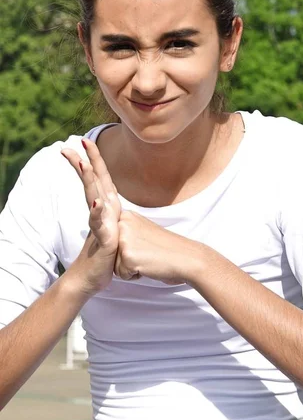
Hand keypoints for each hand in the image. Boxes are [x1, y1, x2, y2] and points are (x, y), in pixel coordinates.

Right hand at [61, 139, 120, 294]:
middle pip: (93, 182)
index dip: (94, 159)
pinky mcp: (104, 239)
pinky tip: (97, 203)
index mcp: (107, 208)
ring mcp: (101, 224)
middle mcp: (102, 212)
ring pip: (94, 197)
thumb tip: (115, 209)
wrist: (92, 278)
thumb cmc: (105, 253)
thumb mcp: (115, 230)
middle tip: (71, 145)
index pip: (100, 178)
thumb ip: (116, 217)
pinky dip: (98, 213)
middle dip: (84, 161)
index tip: (85, 140)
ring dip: (89, 180)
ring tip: (83, 164)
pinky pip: (100, 224)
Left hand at [115, 210, 204, 284]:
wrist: (187, 258)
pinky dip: (135, 275)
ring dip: (130, 267)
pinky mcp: (128, 256)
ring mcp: (124, 239)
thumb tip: (113, 237)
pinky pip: (122, 275)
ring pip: (115, 265)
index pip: (113, 240)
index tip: (144, 244)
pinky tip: (148, 266)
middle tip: (147, 252)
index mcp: (126, 215)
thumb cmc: (167, 248)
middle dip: (127, 258)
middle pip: (112, 252)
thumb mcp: (144, 229)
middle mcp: (122, 224)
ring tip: (148, 258)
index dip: (129, 248)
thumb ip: (128, 229)